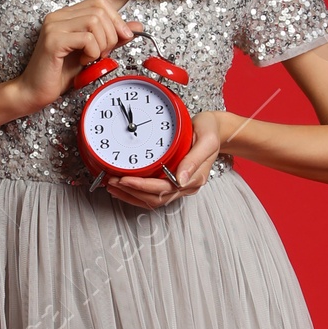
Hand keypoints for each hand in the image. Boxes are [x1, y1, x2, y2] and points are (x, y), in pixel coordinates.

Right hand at [10, 0, 137, 114]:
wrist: (35, 91)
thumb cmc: (61, 73)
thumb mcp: (94, 52)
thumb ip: (112, 37)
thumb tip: (136, 26)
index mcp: (66, 15)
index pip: (100, 2)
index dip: (116, 19)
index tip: (124, 37)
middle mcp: (58, 16)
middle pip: (100, 10)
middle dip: (111, 34)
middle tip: (103, 53)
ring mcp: (54, 26)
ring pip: (94, 21)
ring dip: (102, 44)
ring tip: (92, 58)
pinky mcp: (53, 40)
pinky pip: (86, 38)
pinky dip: (92, 52)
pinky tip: (83, 61)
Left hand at [106, 111, 226, 207]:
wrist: (215, 129)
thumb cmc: (210, 131)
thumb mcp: (207, 139)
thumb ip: (194, 159)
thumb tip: (180, 179)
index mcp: (194, 178)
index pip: (164, 189)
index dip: (142, 186)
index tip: (125, 179)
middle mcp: (185, 185)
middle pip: (155, 198)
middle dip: (131, 192)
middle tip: (112, 181)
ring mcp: (178, 185)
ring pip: (152, 199)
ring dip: (131, 195)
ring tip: (112, 185)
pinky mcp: (171, 181)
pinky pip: (152, 193)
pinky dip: (136, 193)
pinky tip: (123, 187)